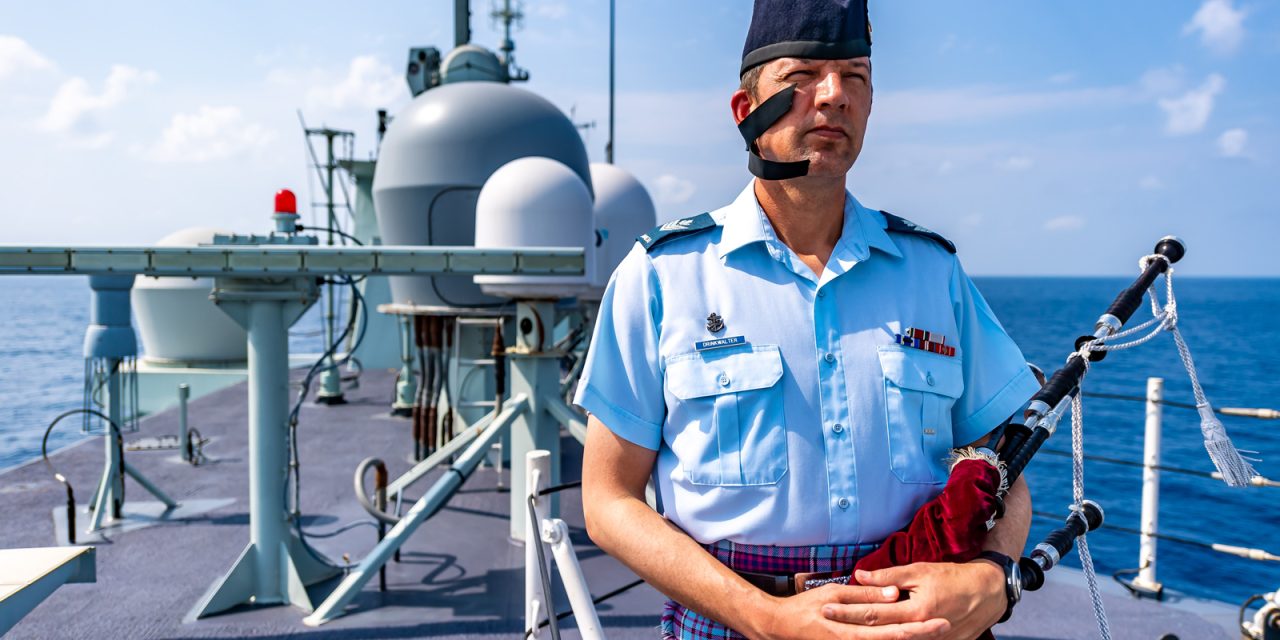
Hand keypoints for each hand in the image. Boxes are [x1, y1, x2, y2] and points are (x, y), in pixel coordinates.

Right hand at [748, 583, 951, 639]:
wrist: (780, 627)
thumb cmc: (804, 608)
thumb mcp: (832, 595)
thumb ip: (863, 597)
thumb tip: (893, 594)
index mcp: (851, 633)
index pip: (891, 631)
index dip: (917, 627)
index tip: (939, 619)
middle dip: (922, 635)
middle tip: (946, 626)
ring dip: (910, 639)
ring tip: (935, 631)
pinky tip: (907, 635)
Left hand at [820, 561, 1005, 639]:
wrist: (988, 593)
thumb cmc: (954, 577)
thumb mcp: (920, 570)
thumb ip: (888, 576)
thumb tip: (860, 576)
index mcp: (915, 611)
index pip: (873, 613)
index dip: (847, 611)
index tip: (826, 607)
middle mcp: (921, 631)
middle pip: (877, 631)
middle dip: (848, 627)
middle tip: (825, 620)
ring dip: (867, 637)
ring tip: (841, 632)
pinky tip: (873, 636)